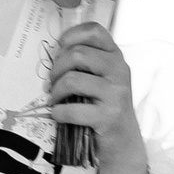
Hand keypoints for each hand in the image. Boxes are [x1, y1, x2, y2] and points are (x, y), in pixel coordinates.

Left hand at [43, 24, 149, 173]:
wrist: (123, 142)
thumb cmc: (105, 107)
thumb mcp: (101, 79)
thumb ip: (86, 64)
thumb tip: (54, 55)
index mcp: (116, 57)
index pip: (95, 31)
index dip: (72, 35)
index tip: (59, 48)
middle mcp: (120, 70)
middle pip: (78, 54)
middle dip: (56, 68)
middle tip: (51, 82)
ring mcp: (117, 93)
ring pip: (73, 79)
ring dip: (55, 91)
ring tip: (54, 99)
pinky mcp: (109, 116)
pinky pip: (72, 109)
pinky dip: (58, 112)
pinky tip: (58, 114)